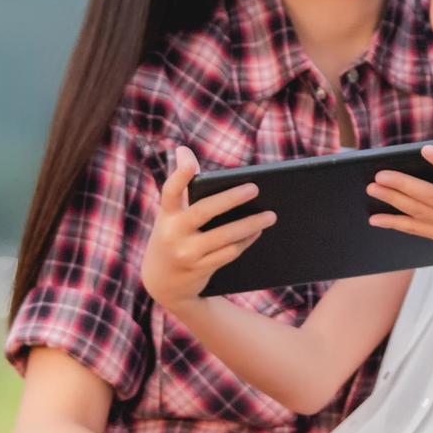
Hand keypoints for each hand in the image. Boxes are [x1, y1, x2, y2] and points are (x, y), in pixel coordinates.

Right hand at [138, 148, 274, 306]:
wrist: (162, 283)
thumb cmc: (173, 235)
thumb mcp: (171, 213)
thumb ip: (183, 185)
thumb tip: (183, 150)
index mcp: (167, 215)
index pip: (171, 191)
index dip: (179, 176)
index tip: (189, 161)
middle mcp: (174, 233)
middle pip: (205, 211)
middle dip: (231, 198)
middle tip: (255, 188)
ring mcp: (187, 253)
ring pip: (225, 236)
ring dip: (251, 224)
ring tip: (270, 215)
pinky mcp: (200, 269)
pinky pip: (229, 252)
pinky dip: (246, 241)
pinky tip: (259, 231)